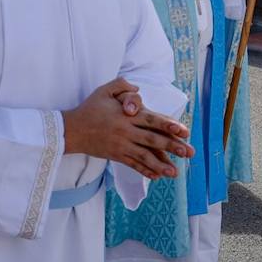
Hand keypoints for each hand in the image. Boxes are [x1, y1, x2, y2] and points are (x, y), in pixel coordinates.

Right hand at [62, 78, 192, 179]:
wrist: (71, 130)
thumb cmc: (90, 108)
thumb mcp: (104, 91)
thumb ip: (122, 86)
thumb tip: (138, 89)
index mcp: (125, 115)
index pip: (151, 119)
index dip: (168, 125)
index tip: (183, 130)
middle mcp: (125, 131)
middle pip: (152, 139)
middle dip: (173, 146)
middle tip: (189, 152)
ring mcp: (121, 145)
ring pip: (144, 156)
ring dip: (161, 164)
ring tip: (176, 171)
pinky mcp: (116, 156)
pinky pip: (133, 165)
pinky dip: (145, 171)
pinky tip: (157, 176)